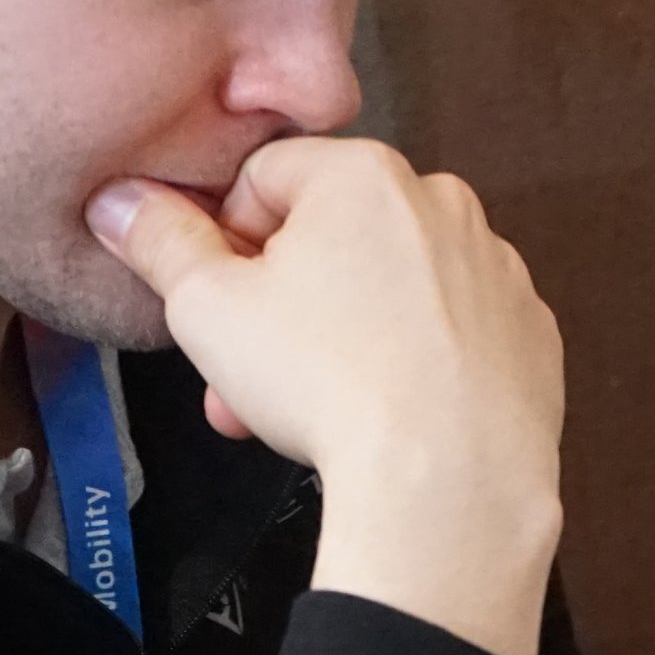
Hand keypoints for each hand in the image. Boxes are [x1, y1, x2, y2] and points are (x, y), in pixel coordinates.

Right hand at [88, 141, 561, 654]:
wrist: (447, 481)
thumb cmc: (326, 382)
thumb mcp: (205, 306)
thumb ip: (159, 241)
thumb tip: (123, 201)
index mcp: (365, 172)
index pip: (264, 176)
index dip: (223, 239)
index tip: (215, 302)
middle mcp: (443, 203)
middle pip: (331, 239)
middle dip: (276, 307)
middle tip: (244, 378)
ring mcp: (498, 269)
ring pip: (391, 290)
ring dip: (337, 339)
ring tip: (306, 415)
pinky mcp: (531, 335)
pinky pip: (452, 335)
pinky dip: (416, 364)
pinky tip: (387, 416)